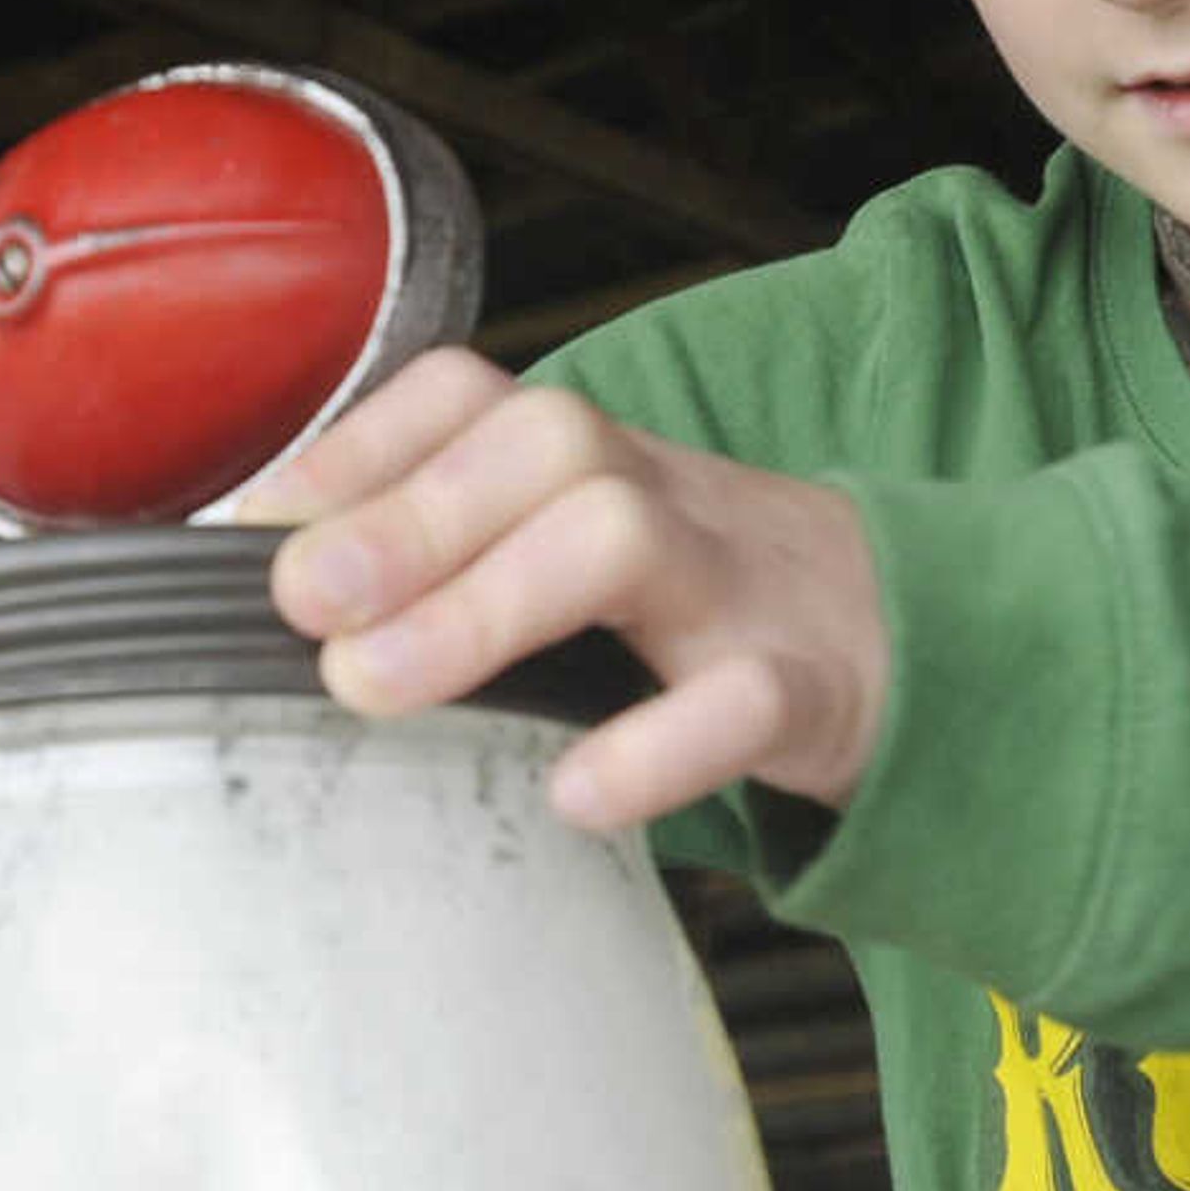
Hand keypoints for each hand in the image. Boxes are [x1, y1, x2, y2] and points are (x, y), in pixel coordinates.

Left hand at [249, 348, 888, 833]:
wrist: (928, 643)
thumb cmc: (709, 606)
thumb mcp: (582, 556)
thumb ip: (449, 562)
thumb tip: (285, 599)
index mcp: (596, 466)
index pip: (474, 396)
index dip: (362, 444)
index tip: (261, 526)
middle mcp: (660, 500)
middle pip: (545, 444)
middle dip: (406, 514)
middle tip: (302, 605)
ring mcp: (739, 588)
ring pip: (623, 538)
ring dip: (482, 605)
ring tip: (376, 684)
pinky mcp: (808, 692)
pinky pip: (740, 701)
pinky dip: (655, 747)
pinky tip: (576, 795)